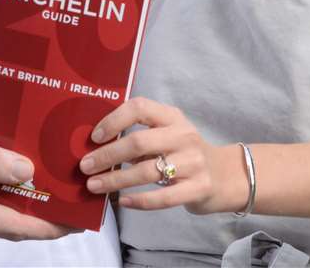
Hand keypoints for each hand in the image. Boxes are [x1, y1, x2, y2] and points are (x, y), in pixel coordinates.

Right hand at [0, 114, 74, 246]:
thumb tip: (26, 173)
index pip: (16, 226)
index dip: (51, 225)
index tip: (78, 220)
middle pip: (11, 223)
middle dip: (42, 209)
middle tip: (71, 189)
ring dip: (20, 198)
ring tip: (47, 173)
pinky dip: (0, 194)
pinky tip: (11, 172)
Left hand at [78, 97, 239, 214]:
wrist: (224, 176)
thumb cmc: (184, 153)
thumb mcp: (168, 134)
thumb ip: (141, 135)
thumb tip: (98, 146)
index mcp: (172, 117)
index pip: (140, 107)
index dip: (114, 120)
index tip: (94, 137)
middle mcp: (184, 136)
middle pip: (139, 142)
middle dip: (107, 155)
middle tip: (85, 166)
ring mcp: (193, 162)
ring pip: (147, 171)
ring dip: (116, 179)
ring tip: (94, 186)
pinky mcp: (198, 188)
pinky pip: (163, 197)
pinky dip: (140, 201)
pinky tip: (123, 202)